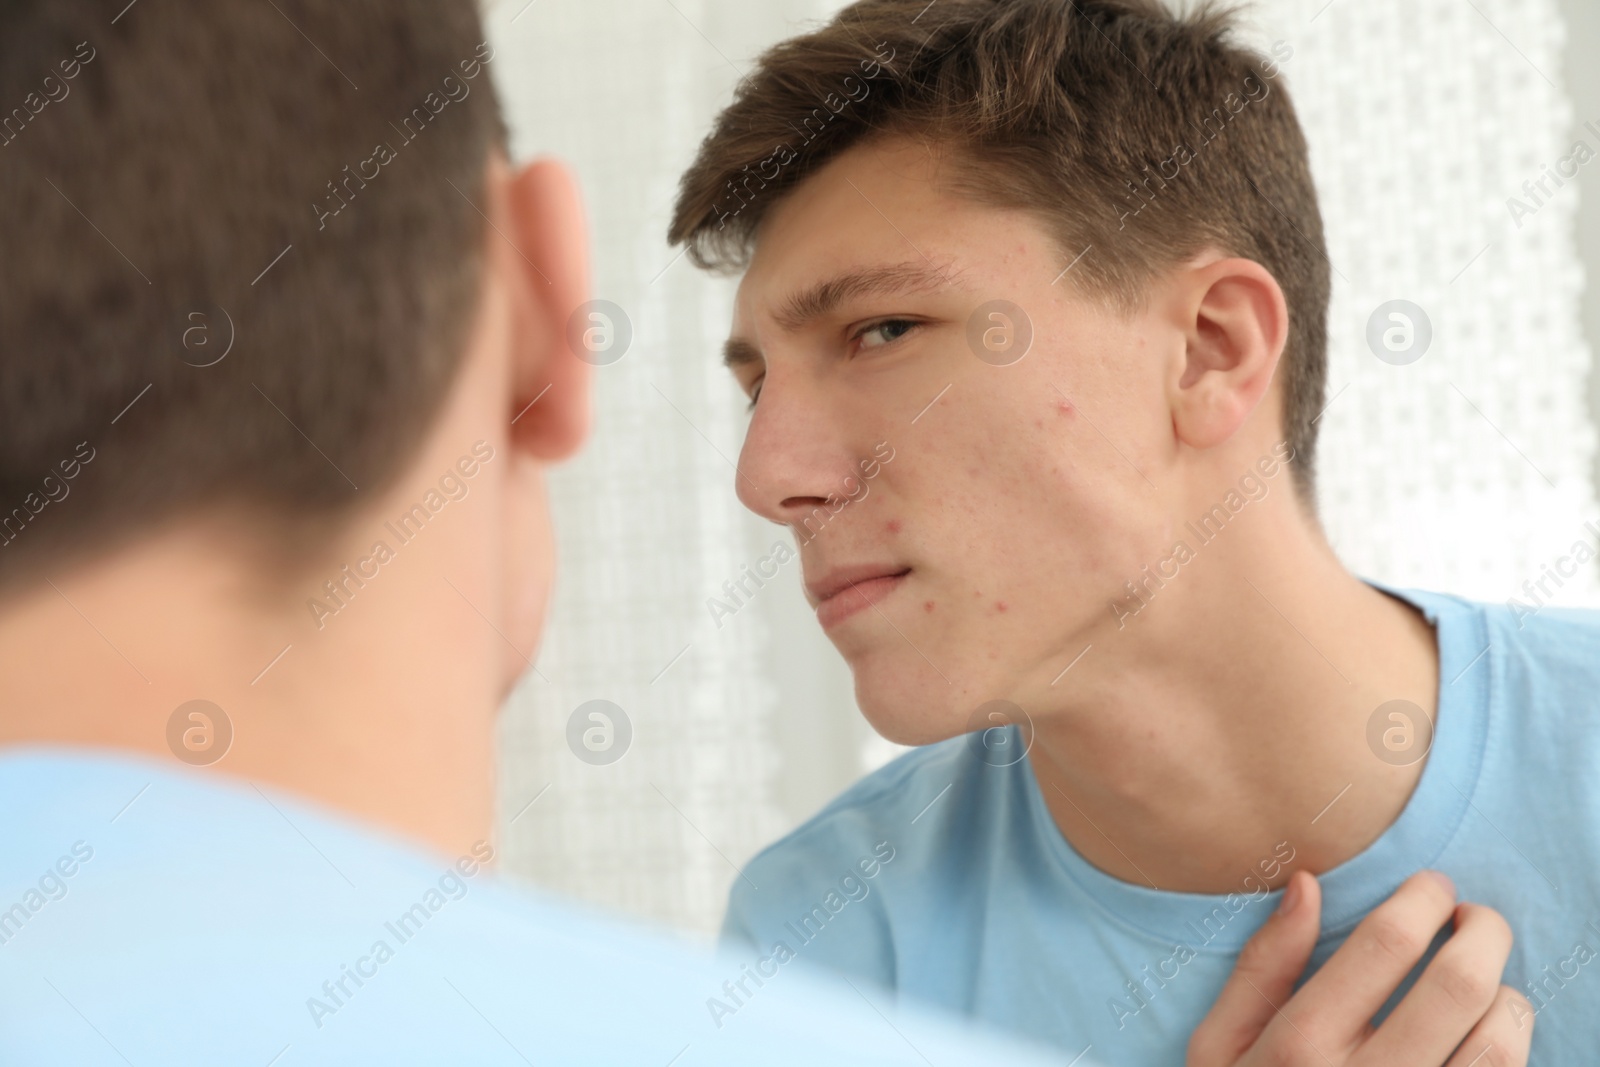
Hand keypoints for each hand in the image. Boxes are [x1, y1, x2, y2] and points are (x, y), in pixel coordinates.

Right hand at [1188, 870, 1532, 1066]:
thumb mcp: (1218, 1046)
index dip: (1421, 899)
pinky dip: (1510, 1054)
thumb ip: (1261, 966)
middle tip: (1477, 918)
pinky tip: (1487, 1038)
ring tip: (1490, 983)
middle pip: (1459, 984)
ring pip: (1500, 1044)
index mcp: (1299, 1046)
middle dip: (1483, 932)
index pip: (1386, 945)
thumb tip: (1307, 884)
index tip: (1432, 886)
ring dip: (1508, 997)